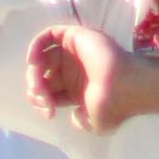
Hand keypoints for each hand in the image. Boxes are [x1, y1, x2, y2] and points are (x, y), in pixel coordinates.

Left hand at [27, 23, 158, 132]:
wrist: (124, 88)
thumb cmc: (113, 106)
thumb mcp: (94, 123)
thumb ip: (81, 121)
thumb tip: (74, 117)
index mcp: (78, 89)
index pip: (50, 93)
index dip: (43, 103)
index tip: (49, 113)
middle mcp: (74, 71)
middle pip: (43, 77)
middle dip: (37, 90)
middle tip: (42, 100)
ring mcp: (74, 54)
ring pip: (43, 58)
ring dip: (34, 73)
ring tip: (38, 86)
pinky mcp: (75, 37)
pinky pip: (49, 35)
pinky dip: (36, 46)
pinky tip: (34, 62)